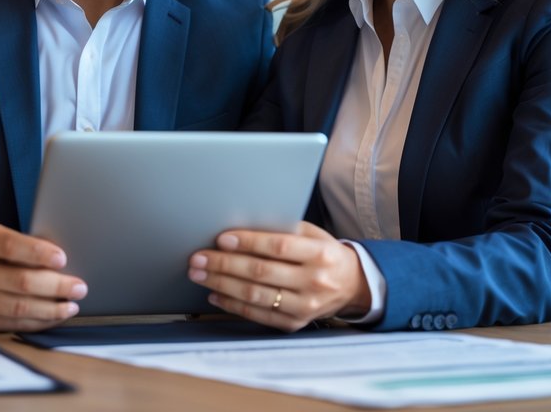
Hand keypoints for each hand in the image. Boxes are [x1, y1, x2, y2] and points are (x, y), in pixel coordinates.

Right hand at [0, 223, 86, 331]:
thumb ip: (22, 247)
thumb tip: (62, 263)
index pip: (10, 246)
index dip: (38, 253)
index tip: (63, 259)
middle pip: (19, 281)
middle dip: (56, 286)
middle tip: (79, 287)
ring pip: (18, 308)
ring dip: (51, 309)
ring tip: (72, 305)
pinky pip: (13, 324)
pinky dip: (39, 322)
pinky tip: (55, 316)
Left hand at [187, 221, 370, 330]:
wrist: (352, 286)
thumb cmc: (324, 254)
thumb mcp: (313, 235)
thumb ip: (283, 230)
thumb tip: (240, 226)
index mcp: (320, 254)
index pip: (278, 247)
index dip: (248, 242)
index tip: (221, 239)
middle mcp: (314, 282)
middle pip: (261, 272)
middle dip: (224, 264)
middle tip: (198, 258)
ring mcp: (305, 306)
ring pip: (255, 295)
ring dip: (221, 284)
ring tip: (199, 274)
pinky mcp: (295, 323)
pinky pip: (258, 315)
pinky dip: (233, 305)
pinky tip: (215, 294)